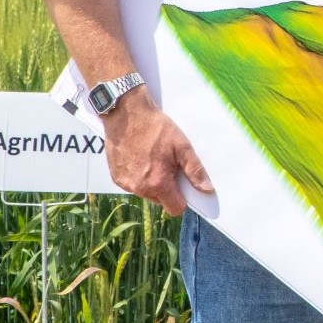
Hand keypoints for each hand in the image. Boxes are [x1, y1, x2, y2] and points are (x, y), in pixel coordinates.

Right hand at [101, 91, 211, 215]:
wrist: (126, 113)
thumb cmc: (155, 128)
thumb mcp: (182, 146)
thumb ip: (194, 170)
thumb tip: (207, 189)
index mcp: (157, 183)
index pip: (175, 208)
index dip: (182, 199)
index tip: (183, 185)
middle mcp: (139, 188)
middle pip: (160, 200)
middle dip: (167, 188)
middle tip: (168, 165)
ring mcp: (125, 184)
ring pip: (146, 193)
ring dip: (152, 182)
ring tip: (153, 159)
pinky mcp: (116, 177)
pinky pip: (133, 184)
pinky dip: (139, 176)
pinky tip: (140, 158)